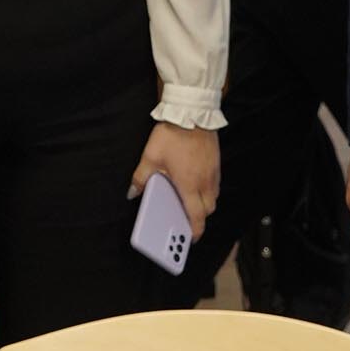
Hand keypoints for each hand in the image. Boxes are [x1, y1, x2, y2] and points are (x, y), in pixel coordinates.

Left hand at [129, 122, 218, 238]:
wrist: (192, 112)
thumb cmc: (172, 135)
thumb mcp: (150, 157)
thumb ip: (141, 177)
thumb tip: (133, 192)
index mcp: (189, 185)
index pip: (196, 216)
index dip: (195, 231)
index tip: (191, 238)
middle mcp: (204, 181)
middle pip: (208, 210)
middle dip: (199, 218)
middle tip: (187, 220)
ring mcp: (213, 172)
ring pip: (213, 197)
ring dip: (204, 204)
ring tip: (190, 202)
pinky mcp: (216, 163)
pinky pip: (215, 184)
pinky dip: (208, 190)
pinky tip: (196, 183)